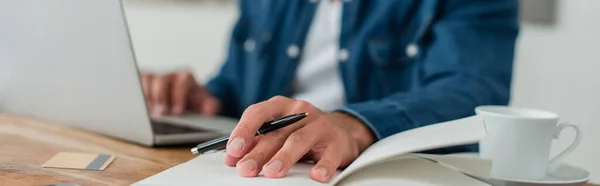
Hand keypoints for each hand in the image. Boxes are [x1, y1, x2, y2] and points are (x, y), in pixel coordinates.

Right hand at [140, 71, 220, 116]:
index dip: (179, 96)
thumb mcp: (205, 104)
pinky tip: (136, 107)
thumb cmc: (192, 102)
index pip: (182, 81)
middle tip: (161, 113)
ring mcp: (153, 79)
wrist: (184, 101)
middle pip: (162, 79)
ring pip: (146, 79)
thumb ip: (211, 106)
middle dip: (161, 96)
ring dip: (146, 95)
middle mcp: (169, 76)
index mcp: (185, 78)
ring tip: (147, 112)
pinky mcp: (140, 84)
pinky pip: (133, 82)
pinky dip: (134, 94)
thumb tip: (210, 110)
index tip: (178, 111)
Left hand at [224, 96, 374, 182]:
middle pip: (276, 133)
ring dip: (284, 157)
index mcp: (281, 106)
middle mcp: (300, 112)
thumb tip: (232, 157)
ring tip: (271, 172)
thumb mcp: (279, 131)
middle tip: (246, 169)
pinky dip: (322, 166)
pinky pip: (329, 155)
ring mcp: (320, 125)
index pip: (258, 113)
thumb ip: (257, 141)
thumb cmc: (303, 131)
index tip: (233, 150)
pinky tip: (315, 176)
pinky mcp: (337, 142)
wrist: (341, 131)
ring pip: (299, 140)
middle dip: (258, 153)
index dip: (243, 130)